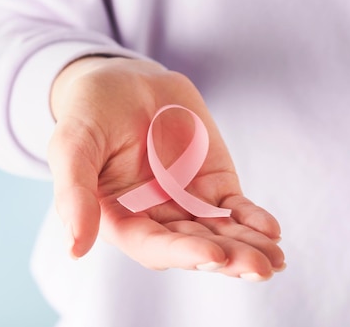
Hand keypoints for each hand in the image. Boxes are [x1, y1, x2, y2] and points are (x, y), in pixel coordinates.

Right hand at [48, 55, 284, 279]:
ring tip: (275, 258)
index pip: (152, 245)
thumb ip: (74, 191)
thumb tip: (74, 249)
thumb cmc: (91, 112)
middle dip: (227, 258)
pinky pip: (236, 207)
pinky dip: (253, 219)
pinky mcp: (213, 184)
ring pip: (220, 232)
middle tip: (260, 267)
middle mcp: (156, 217)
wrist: (126, 81)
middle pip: (194, 246)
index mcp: (120, 218)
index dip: (181, 253)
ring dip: (248, 247)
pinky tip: (271, 230)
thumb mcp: (74, 143)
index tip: (213, 255)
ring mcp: (188, 202)